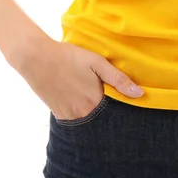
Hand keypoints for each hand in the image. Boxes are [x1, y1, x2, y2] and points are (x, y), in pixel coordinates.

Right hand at [11, 35, 144, 120]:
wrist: (37, 58)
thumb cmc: (69, 57)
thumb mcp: (97, 63)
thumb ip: (119, 79)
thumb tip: (140, 94)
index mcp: (96, 101)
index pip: (116, 112)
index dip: (121, 107)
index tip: (124, 101)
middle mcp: (83, 113)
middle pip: (102, 118)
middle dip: (108, 112)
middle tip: (104, 94)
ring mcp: (70, 116)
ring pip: (89, 120)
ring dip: (94, 112)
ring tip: (91, 95)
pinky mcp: (59, 114)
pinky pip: (75, 120)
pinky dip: (81, 112)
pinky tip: (79, 98)